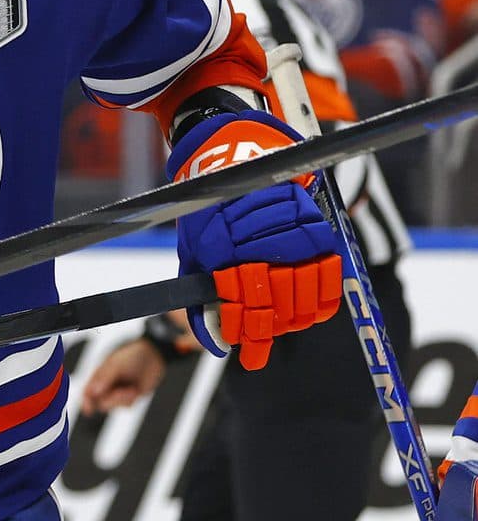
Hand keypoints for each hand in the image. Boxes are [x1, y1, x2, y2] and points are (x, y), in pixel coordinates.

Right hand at [80, 339, 168, 414]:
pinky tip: (136, 390)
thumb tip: (93, 391)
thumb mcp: (115, 365)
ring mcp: (118, 392)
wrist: (154, 356)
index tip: (88, 410)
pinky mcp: (129, 397)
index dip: (86, 401)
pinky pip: (126, 406)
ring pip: (113, 406)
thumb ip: (104, 378)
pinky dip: (130, 400)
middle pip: (99, 402)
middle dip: (110, 400)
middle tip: (120, 393)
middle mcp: (106, 385)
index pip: (87, 391)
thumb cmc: (132, 356)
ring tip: (131, 389)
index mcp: (98, 376)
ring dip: (122, 399)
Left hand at [167, 110, 342, 369]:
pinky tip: (314, 310)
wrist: (235, 164)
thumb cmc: (209, 217)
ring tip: (287, 327)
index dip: (247, 334)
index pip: (239, 303)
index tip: (250, 356)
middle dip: (272, 330)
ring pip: (303, 291)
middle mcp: (256, 240)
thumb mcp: (192, 255)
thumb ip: (201, 301)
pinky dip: (324, 296)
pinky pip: (328, 271)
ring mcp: (287, 232)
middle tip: (266, 344)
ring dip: (297, 317)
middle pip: (275, 302)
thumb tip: (215, 346)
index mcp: (220, 247)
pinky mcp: (313, 224)